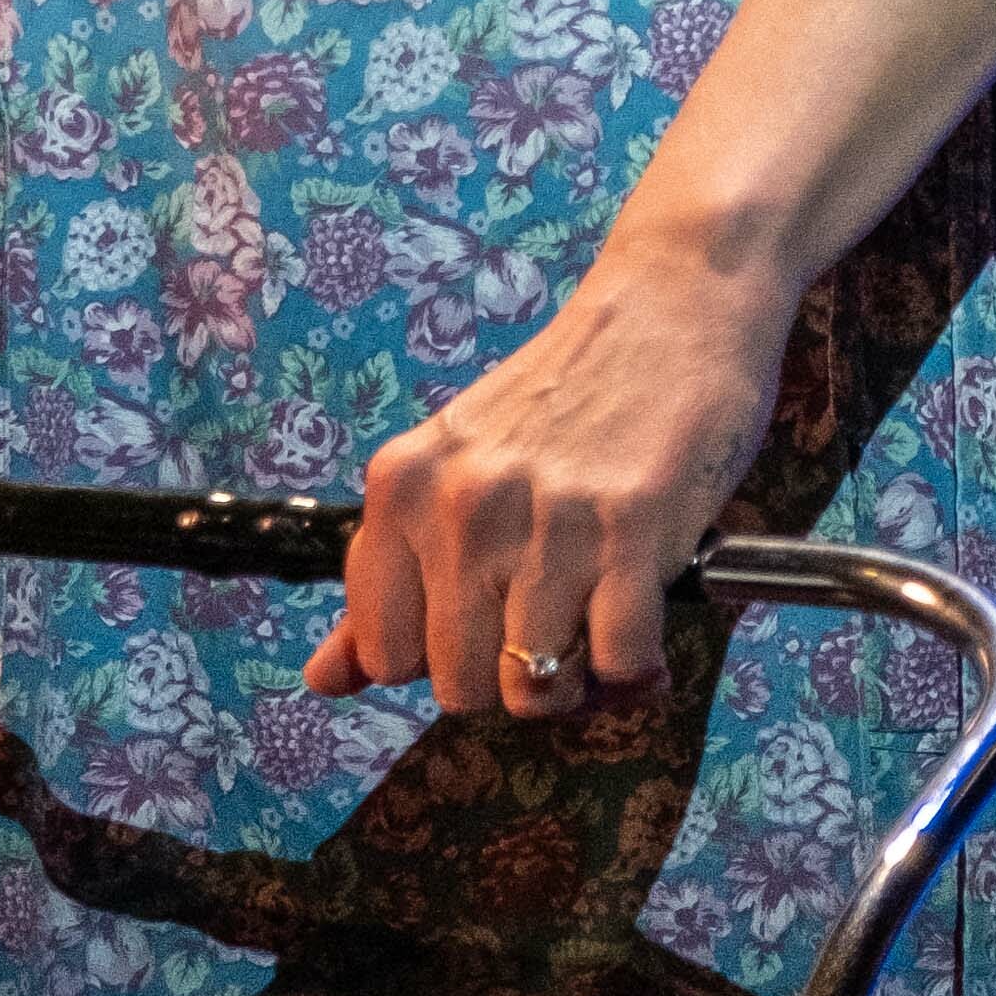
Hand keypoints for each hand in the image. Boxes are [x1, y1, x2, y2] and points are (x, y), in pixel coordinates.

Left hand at [304, 233, 787, 720]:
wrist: (673, 305)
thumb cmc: (563, 398)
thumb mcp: (453, 467)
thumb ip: (386, 574)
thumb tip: (322, 679)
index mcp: (403, 485)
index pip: (384, 654)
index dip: (440, 661)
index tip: (484, 632)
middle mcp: (463, 503)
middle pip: (461, 686)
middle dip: (511, 681)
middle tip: (553, 635)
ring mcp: (548, 519)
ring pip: (536, 690)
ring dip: (578, 683)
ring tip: (598, 632)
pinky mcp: (634, 530)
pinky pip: (620, 665)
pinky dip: (639, 671)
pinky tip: (645, 630)